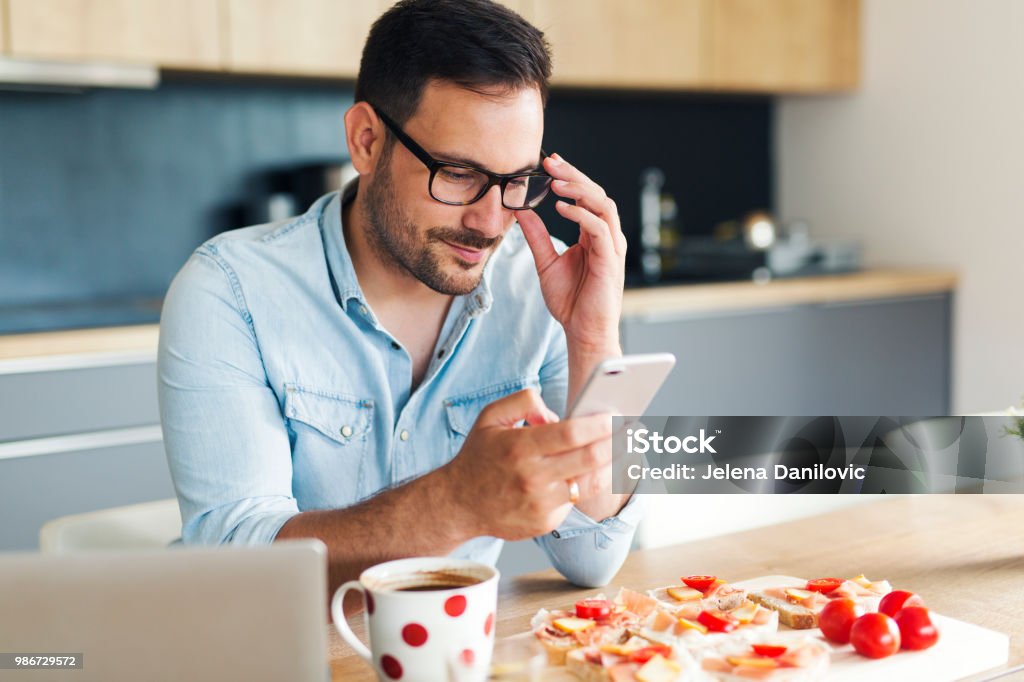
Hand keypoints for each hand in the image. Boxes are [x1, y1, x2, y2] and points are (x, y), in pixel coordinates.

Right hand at [443, 388, 612, 540]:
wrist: (459, 504)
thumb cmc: (478, 456)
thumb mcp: (490, 417)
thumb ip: (523, 400)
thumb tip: (554, 412)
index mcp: (520, 447)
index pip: (571, 433)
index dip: (599, 424)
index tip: (616, 415)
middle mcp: (533, 477)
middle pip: (590, 458)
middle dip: (618, 442)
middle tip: (634, 430)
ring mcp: (541, 503)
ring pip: (592, 483)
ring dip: (615, 465)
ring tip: (628, 449)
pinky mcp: (546, 522)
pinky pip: (576, 500)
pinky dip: (589, 484)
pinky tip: (602, 470)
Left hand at [515, 154, 626, 351]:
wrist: (583, 330)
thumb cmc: (571, 300)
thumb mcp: (545, 262)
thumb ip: (536, 235)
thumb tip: (520, 211)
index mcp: (593, 235)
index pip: (585, 197)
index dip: (569, 178)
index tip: (547, 163)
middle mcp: (606, 236)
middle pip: (596, 193)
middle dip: (573, 175)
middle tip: (550, 162)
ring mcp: (611, 247)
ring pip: (603, 205)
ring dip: (579, 190)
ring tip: (556, 182)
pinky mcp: (610, 259)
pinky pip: (600, 229)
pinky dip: (581, 215)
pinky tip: (562, 208)